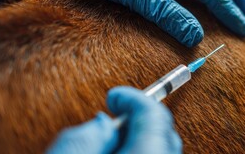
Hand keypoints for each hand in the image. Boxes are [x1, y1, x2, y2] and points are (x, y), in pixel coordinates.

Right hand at [47, 87, 181, 153]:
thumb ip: (81, 138)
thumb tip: (102, 121)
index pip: (153, 113)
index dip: (132, 97)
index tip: (114, 97)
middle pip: (163, 129)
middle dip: (141, 116)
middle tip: (115, 115)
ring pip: (161, 145)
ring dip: (142, 134)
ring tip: (114, 138)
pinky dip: (143, 149)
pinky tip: (121, 152)